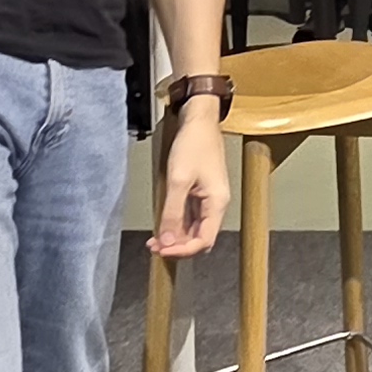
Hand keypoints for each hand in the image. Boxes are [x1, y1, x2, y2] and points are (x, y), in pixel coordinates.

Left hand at [148, 101, 229, 257]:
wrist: (199, 120)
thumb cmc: (193, 144)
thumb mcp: (178, 180)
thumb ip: (172, 213)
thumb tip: (166, 241)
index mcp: (217, 203)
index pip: (204, 241)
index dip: (182, 251)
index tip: (162, 251)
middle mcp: (216, 204)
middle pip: (199, 238)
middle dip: (177, 246)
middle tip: (154, 247)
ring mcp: (208, 199)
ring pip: (193, 229)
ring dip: (175, 236)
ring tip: (154, 239)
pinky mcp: (200, 192)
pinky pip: (190, 217)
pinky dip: (176, 224)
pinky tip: (162, 224)